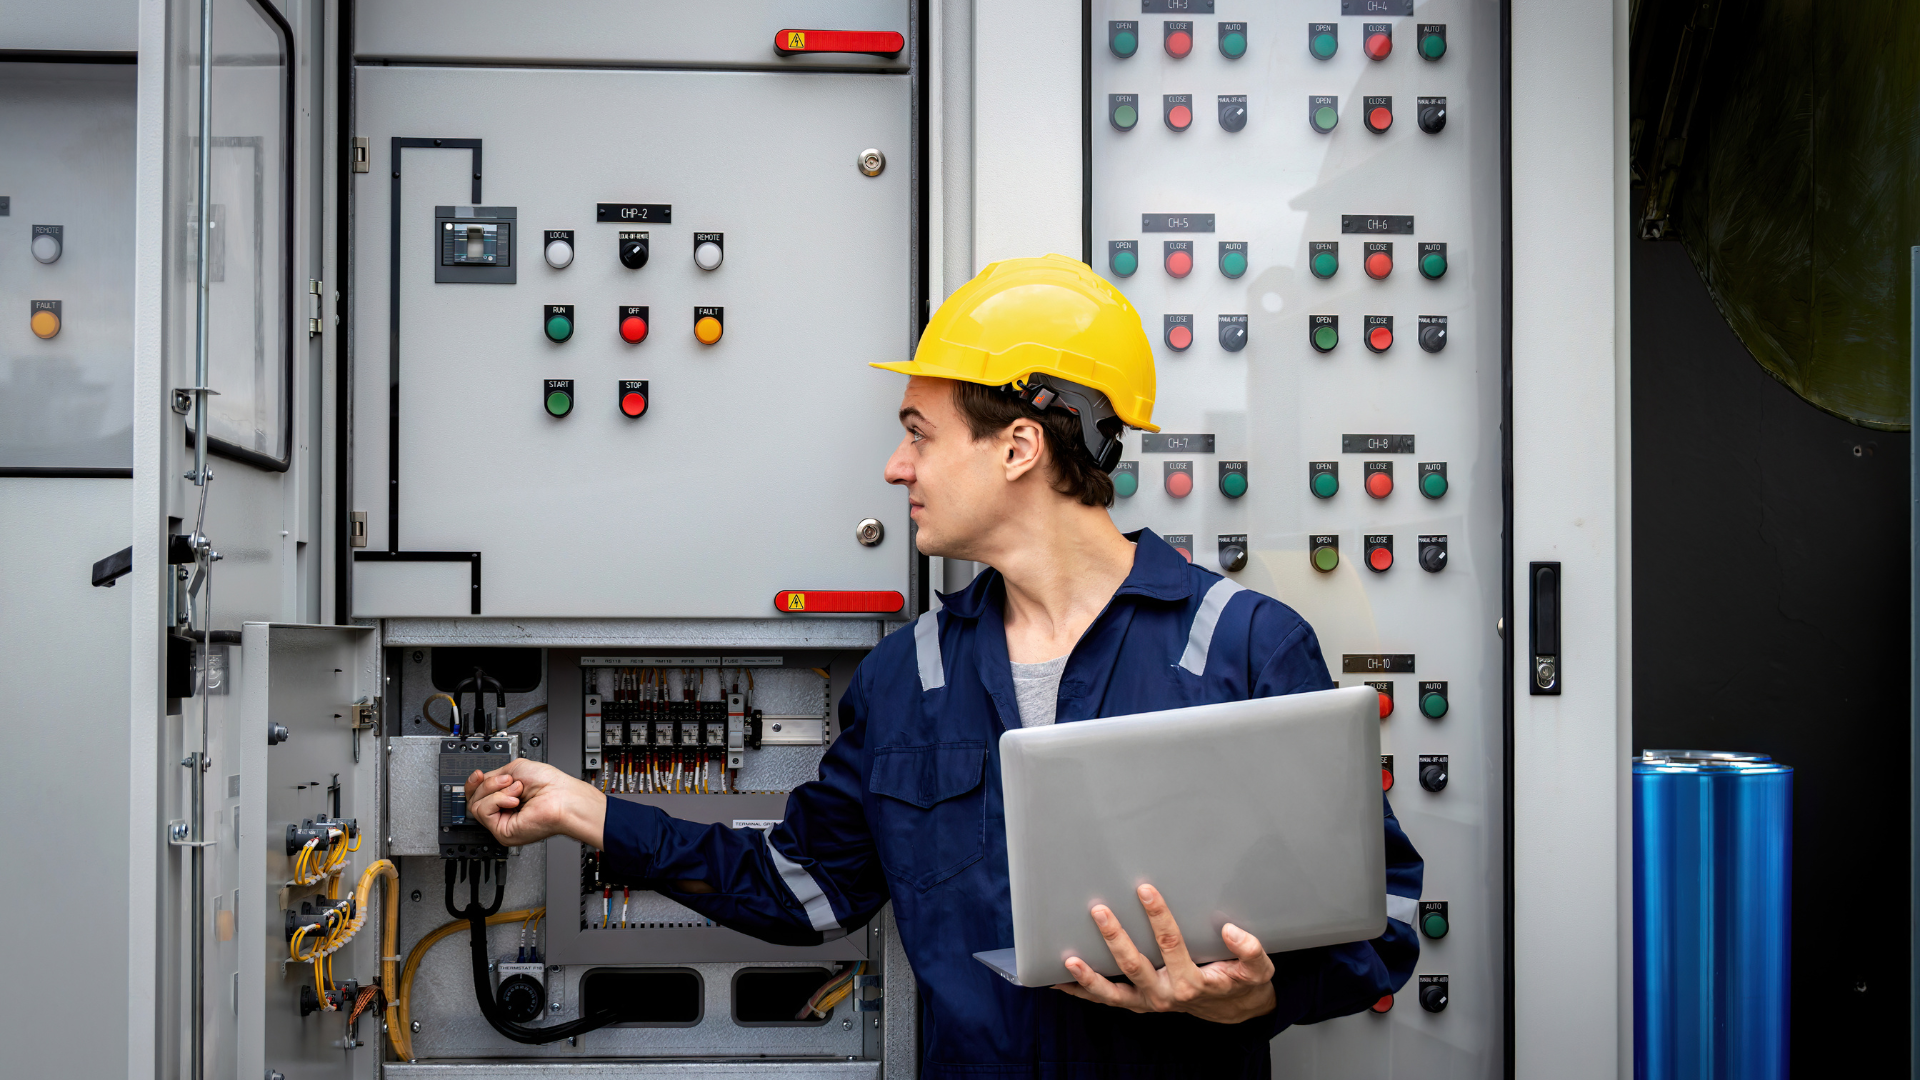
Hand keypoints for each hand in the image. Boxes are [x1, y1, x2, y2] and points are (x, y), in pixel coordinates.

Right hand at [464, 758, 606, 848]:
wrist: (562, 796)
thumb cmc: (550, 784)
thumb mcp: (515, 770)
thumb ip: (494, 775)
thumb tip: (480, 780)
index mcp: (506, 799)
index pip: (478, 794)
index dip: (474, 783)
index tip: (478, 774)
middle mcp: (503, 813)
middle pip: (474, 799)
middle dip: (489, 784)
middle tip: (509, 780)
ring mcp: (502, 823)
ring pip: (476, 804)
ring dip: (496, 791)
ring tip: (517, 790)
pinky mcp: (502, 832)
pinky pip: (483, 812)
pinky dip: (498, 800)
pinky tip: (514, 800)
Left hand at [1054, 883, 1276, 1024]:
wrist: (1233, 1010)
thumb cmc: (1241, 983)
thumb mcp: (1258, 970)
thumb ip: (1250, 951)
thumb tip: (1231, 931)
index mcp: (1193, 982)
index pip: (1171, 944)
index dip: (1158, 916)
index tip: (1146, 890)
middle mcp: (1167, 995)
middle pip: (1135, 965)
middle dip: (1115, 938)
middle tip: (1099, 911)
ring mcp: (1150, 1002)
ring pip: (1114, 992)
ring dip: (1089, 976)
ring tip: (1068, 959)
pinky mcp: (1139, 1003)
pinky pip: (1107, 1000)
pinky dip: (1083, 991)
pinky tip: (1060, 980)